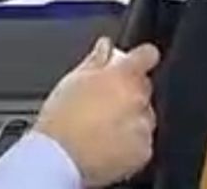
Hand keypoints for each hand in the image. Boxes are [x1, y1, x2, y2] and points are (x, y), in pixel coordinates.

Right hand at [34, 38, 158, 187]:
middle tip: (104, 102)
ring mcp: (142, 126)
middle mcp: (138, 99)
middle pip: (143, 87)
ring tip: (102, 127)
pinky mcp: (143, 151)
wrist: (59, 159)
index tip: (137, 61)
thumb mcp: (72, 80)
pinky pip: (142, 141)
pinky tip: (107, 143)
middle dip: (128, 92)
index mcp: (122, 77)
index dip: (142, 56)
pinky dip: (130, 141)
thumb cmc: (61, 120)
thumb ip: (95, 61)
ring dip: (130, 117)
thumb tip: (104, 47)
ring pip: (143, 116)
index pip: (147, 55)